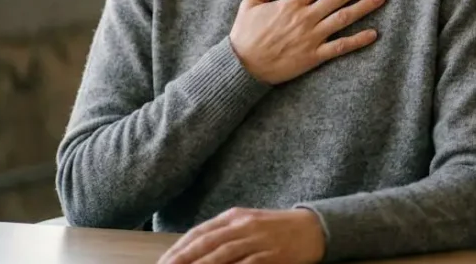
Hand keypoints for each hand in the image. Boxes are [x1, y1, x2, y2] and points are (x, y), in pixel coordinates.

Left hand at [158, 207, 325, 263]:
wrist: (313, 228)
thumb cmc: (276, 228)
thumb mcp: (248, 223)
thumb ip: (223, 233)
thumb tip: (193, 250)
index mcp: (234, 216)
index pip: (200, 232)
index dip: (179, 248)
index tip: (162, 263)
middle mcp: (243, 226)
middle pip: (206, 244)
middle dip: (182, 259)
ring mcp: (257, 240)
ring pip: (222, 255)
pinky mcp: (271, 256)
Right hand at [230, 0, 385, 84]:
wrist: (242, 67)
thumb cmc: (245, 35)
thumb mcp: (250, 4)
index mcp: (291, 3)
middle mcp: (305, 17)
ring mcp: (311, 37)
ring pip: (343, 18)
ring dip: (364, 7)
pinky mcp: (313, 56)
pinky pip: (340, 47)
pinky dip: (358, 40)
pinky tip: (374, 34)